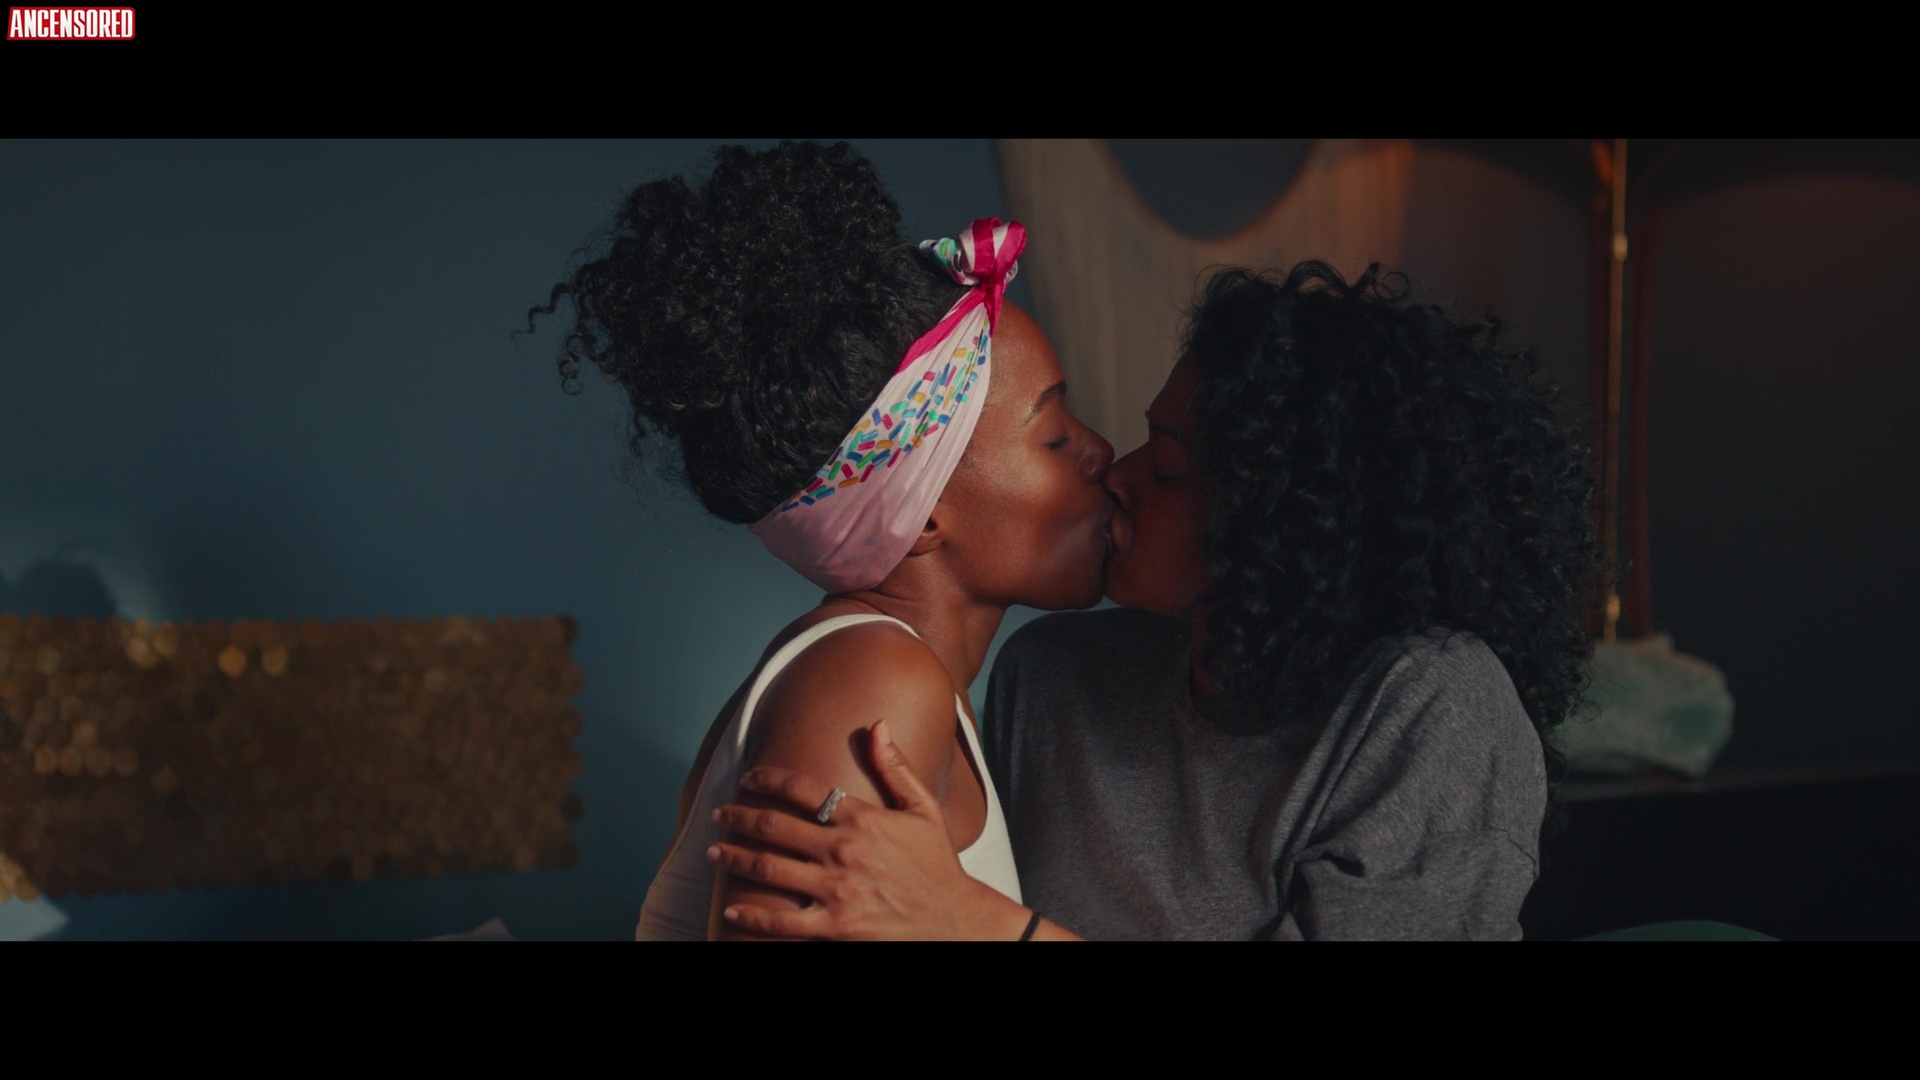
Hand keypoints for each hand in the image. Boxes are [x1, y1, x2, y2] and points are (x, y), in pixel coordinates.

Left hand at [706, 719, 1029, 939]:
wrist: (955, 920)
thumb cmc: (938, 864)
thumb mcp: (924, 810)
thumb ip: (896, 766)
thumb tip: (877, 724)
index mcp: (862, 818)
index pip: (801, 788)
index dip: (767, 778)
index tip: (747, 777)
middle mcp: (844, 850)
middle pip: (773, 826)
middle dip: (737, 817)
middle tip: (718, 815)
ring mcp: (837, 889)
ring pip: (768, 869)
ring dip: (734, 858)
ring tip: (714, 853)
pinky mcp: (835, 926)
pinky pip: (782, 922)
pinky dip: (753, 916)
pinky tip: (732, 910)